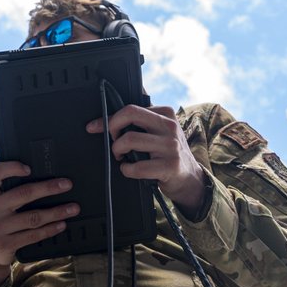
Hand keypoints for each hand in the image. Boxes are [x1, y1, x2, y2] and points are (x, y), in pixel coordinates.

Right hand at [0, 149, 78, 286]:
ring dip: (56, 212)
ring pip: (33, 217)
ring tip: (73, 207)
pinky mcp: (6, 244)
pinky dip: (50, 229)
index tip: (31, 168)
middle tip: (67, 184)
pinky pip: (34, 235)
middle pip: (23, 194)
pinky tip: (62, 223)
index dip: (13, 168)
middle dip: (48, 188)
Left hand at [87, 105, 207, 214]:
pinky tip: (129, 169)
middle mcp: (169, 126)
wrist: (190, 178)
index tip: (96, 126)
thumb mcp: (160, 130)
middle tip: (112, 140)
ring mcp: (171, 146)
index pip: (131, 108)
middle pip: (130, 115)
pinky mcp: (170, 166)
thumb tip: (111, 108)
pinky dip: (126, 170)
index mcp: (166, 113)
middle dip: (112, 128)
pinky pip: (137, 166)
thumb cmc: (168, 152)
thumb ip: (141, 119)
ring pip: (130, 140)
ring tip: (121, 156)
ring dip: (117, 150)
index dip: (110, 118)